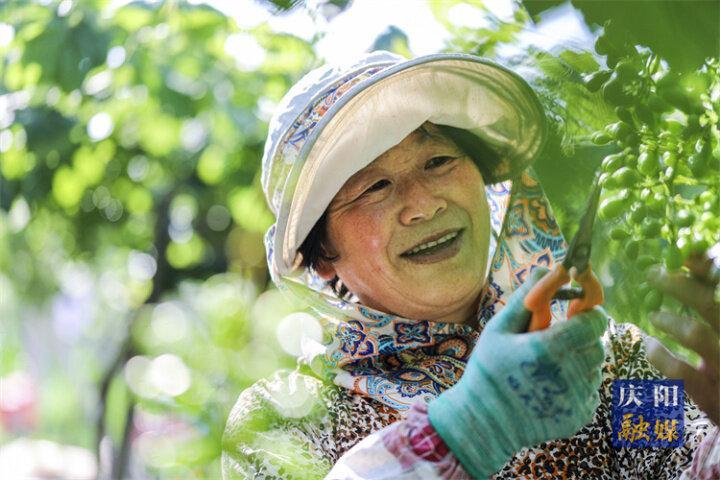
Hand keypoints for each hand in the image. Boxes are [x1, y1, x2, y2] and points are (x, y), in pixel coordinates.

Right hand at [428, 268, 607, 477]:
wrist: (484, 423)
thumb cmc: (488, 371)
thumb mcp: (498, 329)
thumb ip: (526, 298)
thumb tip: (547, 270)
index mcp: (549, 348)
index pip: (595, 321)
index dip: (589, 312)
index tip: (576, 310)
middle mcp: (569, 374)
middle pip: (597, 343)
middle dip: (582, 336)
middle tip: (557, 338)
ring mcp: (577, 398)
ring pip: (595, 366)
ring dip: (579, 359)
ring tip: (550, 364)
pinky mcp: (580, 416)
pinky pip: (591, 389)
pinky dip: (576, 383)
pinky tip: (550, 386)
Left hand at [644, 250, 719, 424]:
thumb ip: (713, 297)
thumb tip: (691, 256)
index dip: (704, 264)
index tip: (681, 252)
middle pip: (708, 302)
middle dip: (677, 284)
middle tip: (652, 274)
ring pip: (697, 334)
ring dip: (670, 320)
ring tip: (654, 314)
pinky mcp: (713, 397)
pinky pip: (683, 373)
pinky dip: (661, 357)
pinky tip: (651, 346)